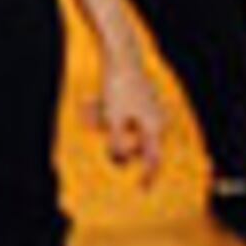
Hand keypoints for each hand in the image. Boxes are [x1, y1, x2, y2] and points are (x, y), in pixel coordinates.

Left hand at [91, 61, 167, 183]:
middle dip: (113, 137)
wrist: (122, 57)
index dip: (148, 175)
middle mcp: (156, 119)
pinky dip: (108, 113)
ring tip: (90, 109)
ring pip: (125, 125)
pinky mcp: (139, 99)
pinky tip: (93, 104)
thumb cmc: (119, 88)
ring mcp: (149, 109)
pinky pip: (123, 114)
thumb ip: (117, 143)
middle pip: (134, 140)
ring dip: (106, 122)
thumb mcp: (113, 119)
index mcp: (154, 127)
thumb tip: (119, 162)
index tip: (142, 189)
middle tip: (93, 121)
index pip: (153, 159)